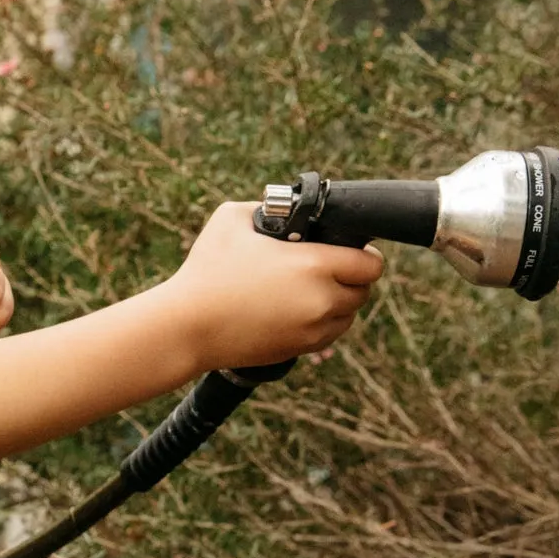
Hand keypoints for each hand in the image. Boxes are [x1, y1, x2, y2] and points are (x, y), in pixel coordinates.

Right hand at [164, 202, 382, 368]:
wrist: (186, 326)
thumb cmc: (206, 270)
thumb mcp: (231, 218)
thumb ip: (265, 207)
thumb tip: (281, 209)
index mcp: (315, 265)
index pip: (371, 264)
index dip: (365, 255)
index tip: (350, 250)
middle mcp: (322, 300)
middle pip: (364, 291)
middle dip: (351, 279)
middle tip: (329, 268)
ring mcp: (312, 330)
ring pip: (348, 317)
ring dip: (338, 303)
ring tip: (313, 291)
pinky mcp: (298, 350)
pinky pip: (328, 336)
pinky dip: (321, 324)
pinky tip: (299, 311)